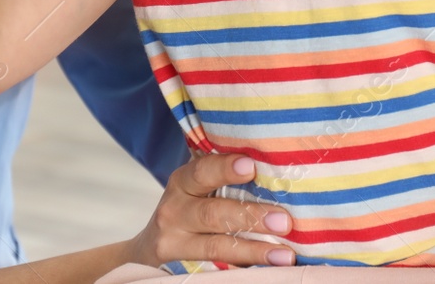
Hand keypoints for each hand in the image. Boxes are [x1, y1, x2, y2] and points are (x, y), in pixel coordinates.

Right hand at [124, 153, 295, 267]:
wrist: (150, 247)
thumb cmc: (188, 207)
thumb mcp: (195, 187)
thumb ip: (222, 176)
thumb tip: (275, 167)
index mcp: (183, 182)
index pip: (203, 171)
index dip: (225, 168)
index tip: (251, 166)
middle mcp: (174, 210)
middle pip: (212, 213)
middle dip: (250, 216)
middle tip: (284, 221)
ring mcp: (174, 242)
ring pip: (215, 247)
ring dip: (253, 250)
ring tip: (285, 253)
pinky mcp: (180, 268)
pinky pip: (214, 268)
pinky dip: (242, 268)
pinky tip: (267, 269)